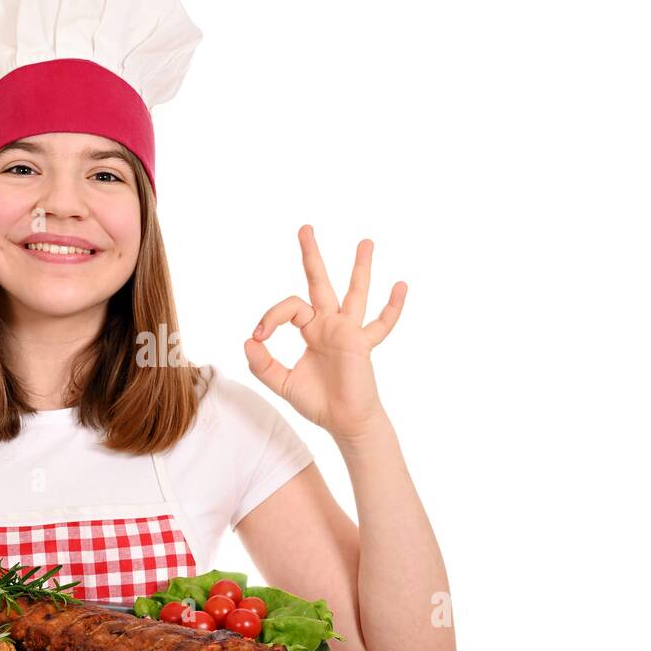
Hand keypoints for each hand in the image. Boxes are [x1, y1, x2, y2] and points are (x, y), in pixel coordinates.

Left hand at [243, 224, 406, 441]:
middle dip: (312, 255)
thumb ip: (263, 364)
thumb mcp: (282, 383)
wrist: (345, 422)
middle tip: (305, 228)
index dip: (270, 316)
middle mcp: (329, 325)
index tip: (259, 337)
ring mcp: (348, 331)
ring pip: (355, 292)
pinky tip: (401, 285)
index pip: (289, 308)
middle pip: (320, 281)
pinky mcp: (361, 344)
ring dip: (360, 266)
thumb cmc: (319, 402)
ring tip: (365, 241)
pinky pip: (381, 324)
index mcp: (311, 330)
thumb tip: (248, 340)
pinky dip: (392, 307)